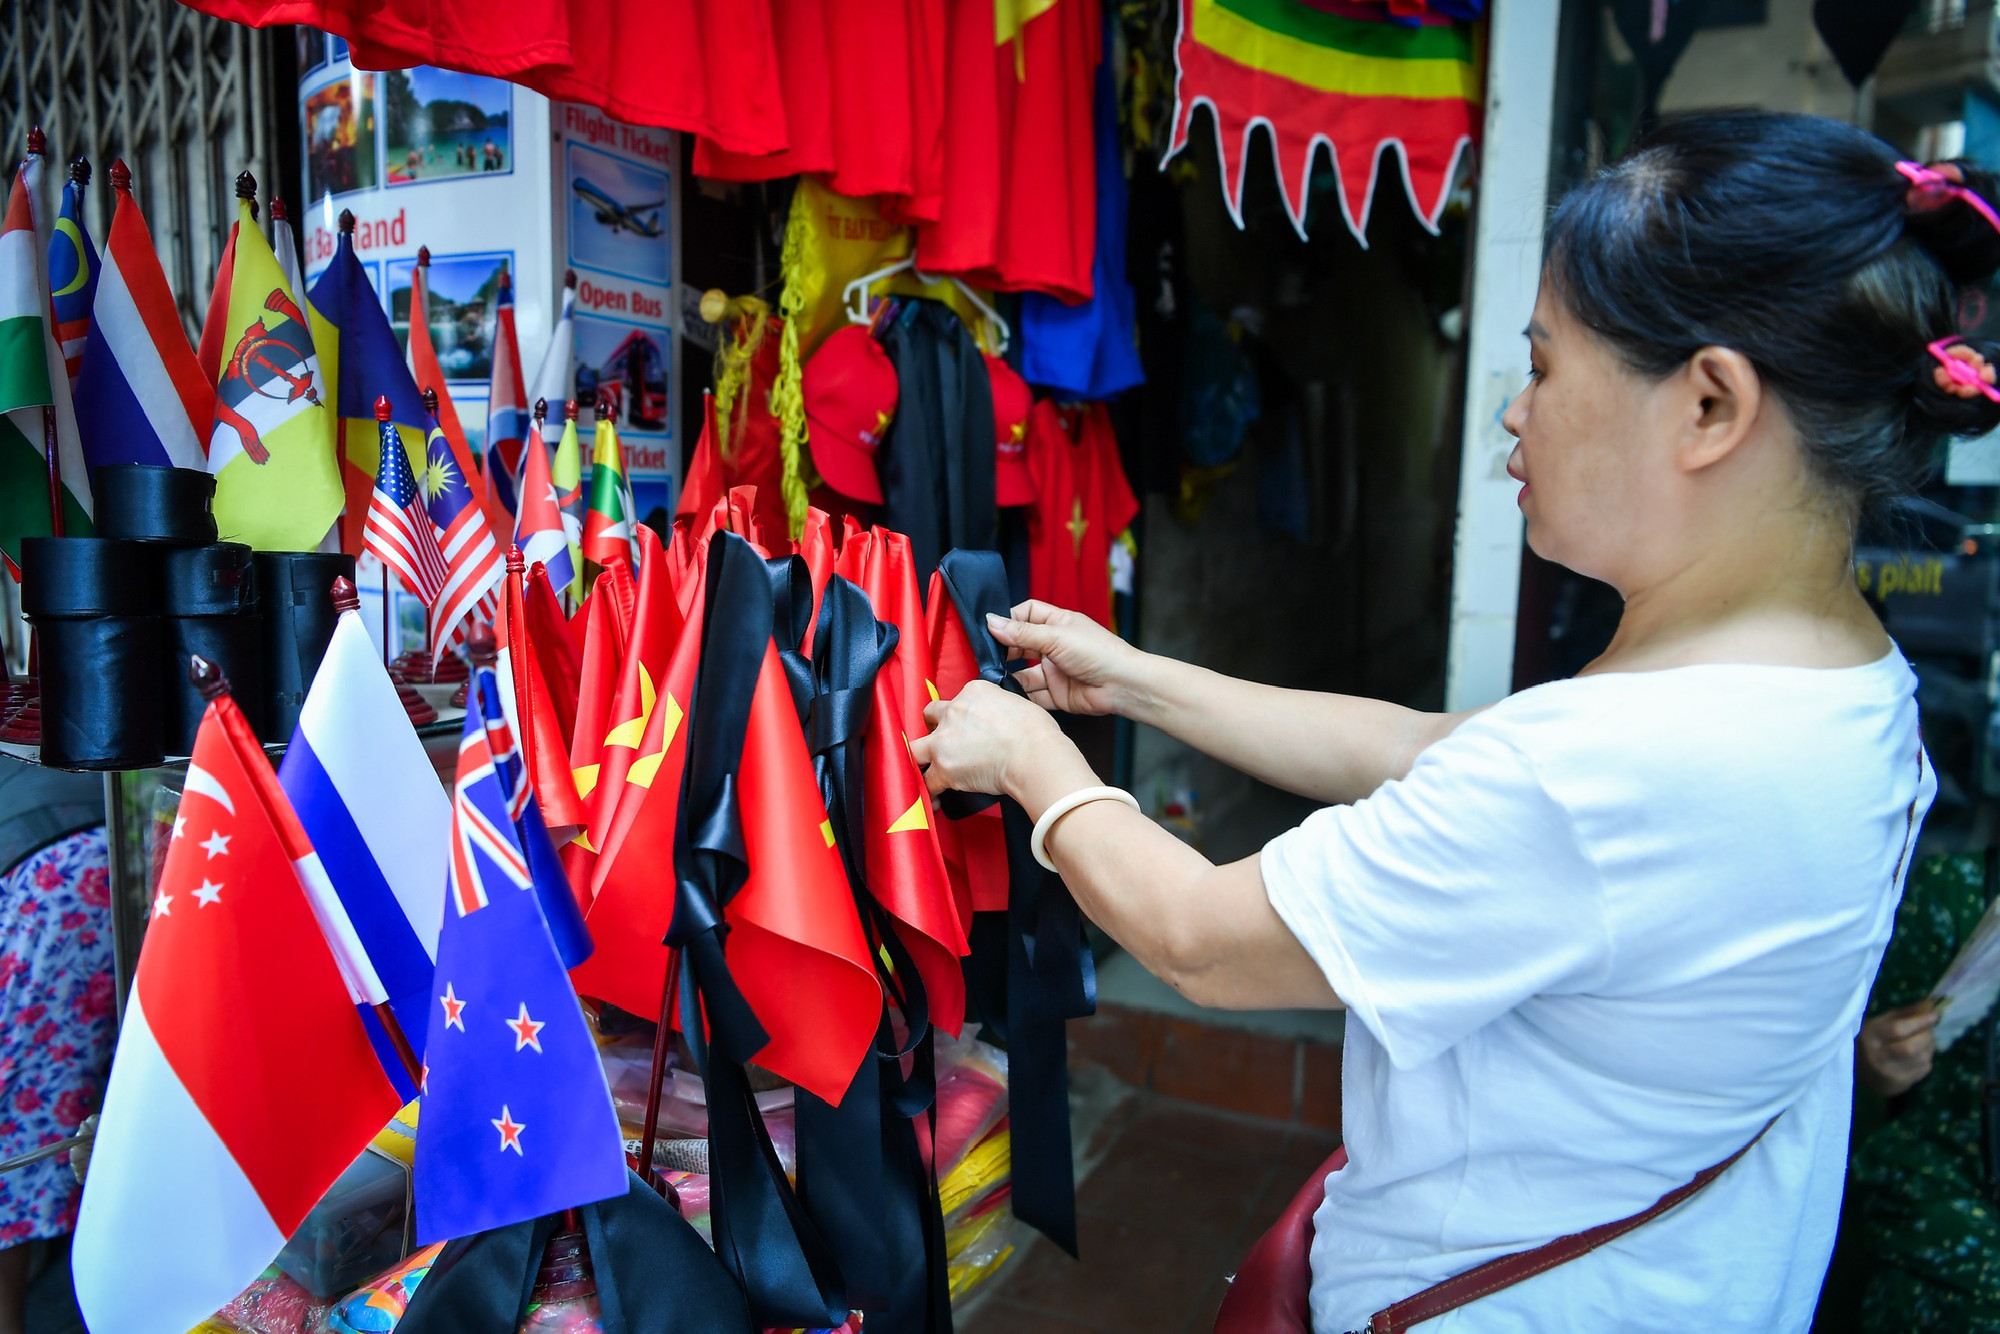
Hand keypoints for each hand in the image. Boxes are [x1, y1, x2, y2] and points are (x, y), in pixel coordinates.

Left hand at [911, 680, 1071, 799]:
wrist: (1033, 755)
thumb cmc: (1036, 732)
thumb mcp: (1018, 703)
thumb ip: (1000, 708)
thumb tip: (1000, 722)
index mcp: (974, 692)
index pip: (959, 699)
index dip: (962, 714)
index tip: (968, 726)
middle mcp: (954, 711)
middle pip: (930, 715)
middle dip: (934, 727)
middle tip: (945, 741)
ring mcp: (944, 739)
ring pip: (914, 748)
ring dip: (920, 758)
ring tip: (929, 770)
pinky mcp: (944, 767)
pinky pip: (927, 781)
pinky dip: (931, 790)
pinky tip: (936, 798)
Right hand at [988, 601, 1147, 716]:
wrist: (1123, 685)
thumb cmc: (1098, 652)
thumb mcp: (1055, 637)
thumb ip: (1022, 633)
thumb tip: (991, 621)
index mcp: (1058, 624)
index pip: (1027, 614)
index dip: (1010, 619)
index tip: (991, 627)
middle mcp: (1055, 646)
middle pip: (1021, 645)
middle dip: (1005, 650)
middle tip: (988, 656)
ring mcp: (1056, 671)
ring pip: (1024, 673)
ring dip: (1009, 675)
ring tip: (994, 678)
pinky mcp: (1057, 694)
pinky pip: (1033, 695)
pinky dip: (1020, 696)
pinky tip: (1008, 695)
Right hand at [1858, 1002, 1939, 1097]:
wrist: (1862, 1069)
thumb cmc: (1875, 1039)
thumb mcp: (1882, 1022)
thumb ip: (1905, 1014)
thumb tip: (1928, 1006)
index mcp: (1870, 1036)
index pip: (1897, 1029)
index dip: (1918, 1022)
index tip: (1933, 1016)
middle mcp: (1877, 1056)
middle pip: (1910, 1047)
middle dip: (1926, 1036)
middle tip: (1929, 1029)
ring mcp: (1889, 1072)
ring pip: (1921, 1058)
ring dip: (1929, 1047)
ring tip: (1924, 1041)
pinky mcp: (1900, 1083)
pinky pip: (1924, 1068)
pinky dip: (1927, 1058)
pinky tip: (1919, 1055)